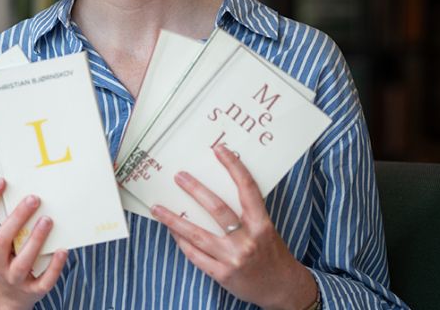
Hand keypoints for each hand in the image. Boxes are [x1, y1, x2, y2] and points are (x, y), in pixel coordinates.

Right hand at [0, 177, 66, 309]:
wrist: (5, 296)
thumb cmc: (4, 256)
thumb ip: (3, 219)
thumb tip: (23, 184)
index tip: (1, 181)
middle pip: (1, 241)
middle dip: (17, 218)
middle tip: (34, 198)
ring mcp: (13, 277)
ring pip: (22, 262)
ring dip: (36, 240)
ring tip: (48, 220)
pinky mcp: (31, 290)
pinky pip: (43, 281)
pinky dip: (54, 266)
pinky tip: (63, 250)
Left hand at [150, 145, 316, 309]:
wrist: (282, 289)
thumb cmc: (272, 253)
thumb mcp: (266, 229)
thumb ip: (248, 213)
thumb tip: (218, 187)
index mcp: (262, 225)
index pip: (248, 189)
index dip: (234, 167)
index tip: (219, 150)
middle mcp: (247, 240)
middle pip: (217, 209)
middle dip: (195, 190)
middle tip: (179, 176)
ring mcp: (233, 259)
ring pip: (197, 235)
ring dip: (174, 220)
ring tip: (157, 208)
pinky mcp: (222, 275)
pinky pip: (195, 255)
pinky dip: (181, 241)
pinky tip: (171, 230)